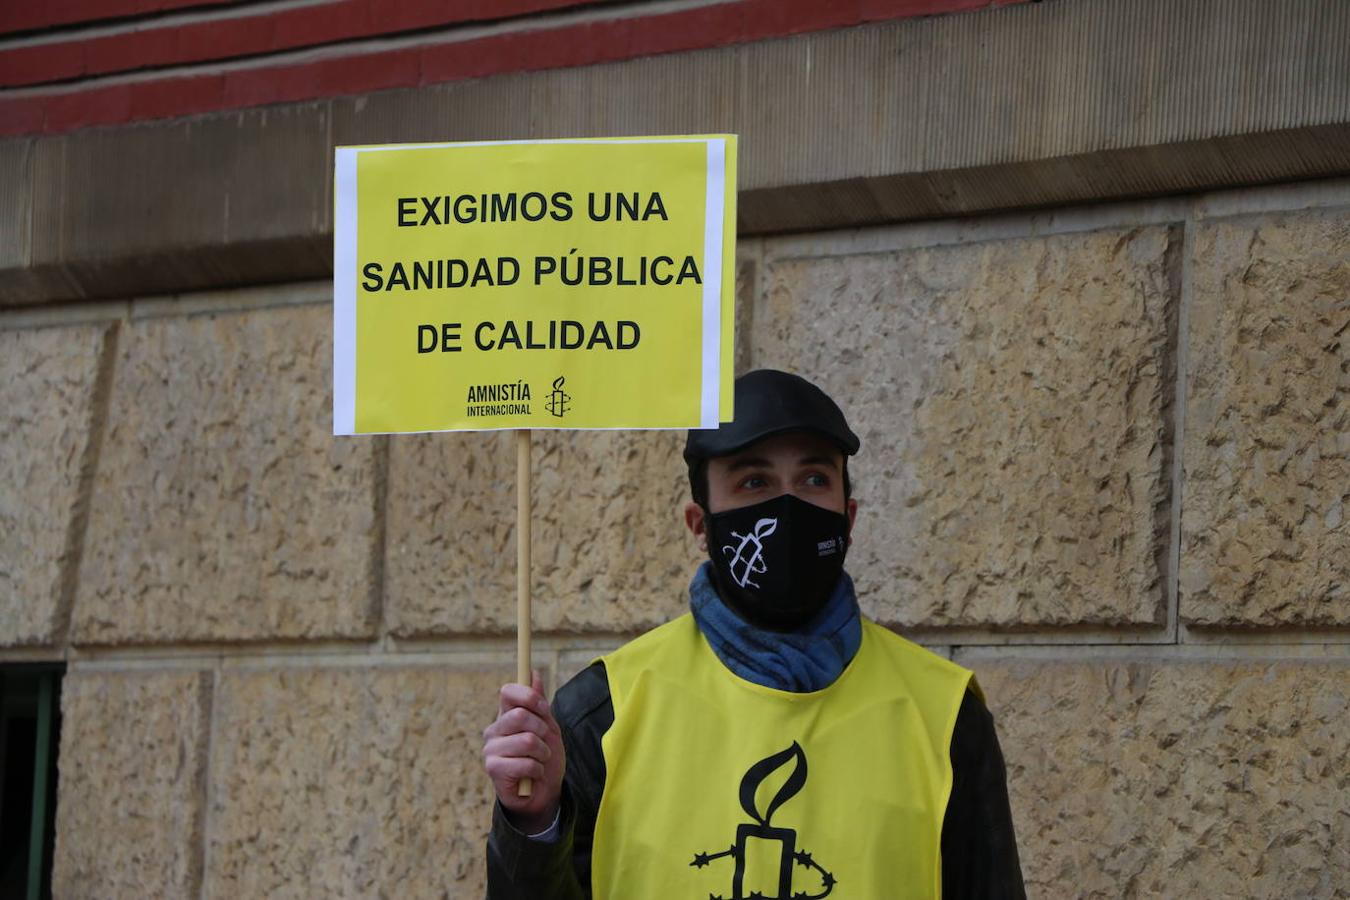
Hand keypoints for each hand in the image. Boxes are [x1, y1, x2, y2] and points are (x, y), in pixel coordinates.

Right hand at [482, 671, 564, 833]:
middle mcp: (494, 729)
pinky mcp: (493, 768)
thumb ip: (539, 703)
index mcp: (506, 715)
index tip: (544, 708)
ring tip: (539, 761)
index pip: (508, 692)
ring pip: (526, 740)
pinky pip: (526, 762)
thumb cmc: (544, 757)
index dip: (528, 696)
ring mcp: (491, 748)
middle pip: (519, 715)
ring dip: (543, 753)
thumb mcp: (548, 727)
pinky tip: (533, 775)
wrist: (543, 792)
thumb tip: (533, 674)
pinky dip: (538, 769)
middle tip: (545, 743)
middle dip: (542, 729)